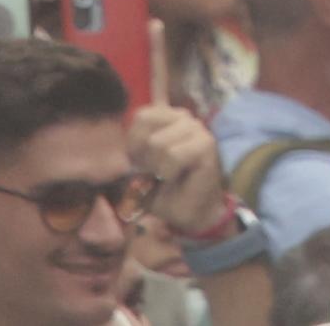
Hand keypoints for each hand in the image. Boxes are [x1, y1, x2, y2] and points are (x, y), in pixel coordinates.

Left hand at [130, 101, 235, 243]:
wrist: (192, 213)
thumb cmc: (166, 190)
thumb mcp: (142, 168)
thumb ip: (134, 149)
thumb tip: (123, 145)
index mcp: (168, 118)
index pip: (141, 116)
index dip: (133, 142)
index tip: (140, 163)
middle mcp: (183, 118)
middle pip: (147, 125)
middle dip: (143, 156)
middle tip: (154, 172)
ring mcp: (196, 129)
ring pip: (157, 142)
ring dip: (156, 166)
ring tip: (164, 176)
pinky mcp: (206, 145)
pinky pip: (173, 155)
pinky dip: (167, 172)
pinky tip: (174, 178)